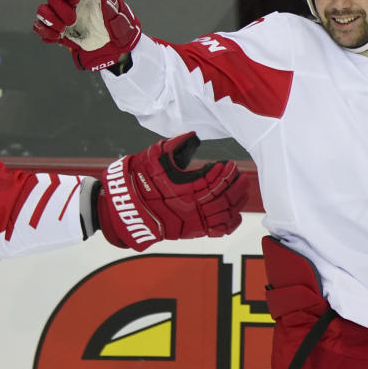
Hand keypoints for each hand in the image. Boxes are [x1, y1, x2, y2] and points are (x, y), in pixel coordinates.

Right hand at [33, 0, 141, 70]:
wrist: (115, 52)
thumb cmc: (120, 32)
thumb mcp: (121, 20)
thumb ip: (111, 6)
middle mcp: (71, 4)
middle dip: (60, 8)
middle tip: (72, 20)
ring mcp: (63, 18)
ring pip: (44, 11)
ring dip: (49, 20)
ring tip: (61, 30)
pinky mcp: (59, 33)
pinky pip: (42, 28)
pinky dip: (45, 32)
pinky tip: (57, 38)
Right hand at [96, 132, 248, 250]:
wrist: (125, 209)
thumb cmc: (139, 181)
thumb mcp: (154, 157)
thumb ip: (175, 145)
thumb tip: (192, 136)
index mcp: (184, 189)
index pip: (213, 180)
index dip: (224, 171)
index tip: (228, 163)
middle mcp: (192, 208)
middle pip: (224, 198)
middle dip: (236, 185)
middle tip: (241, 175)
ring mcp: (193, 222)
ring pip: (224, 214)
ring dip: (236, 202)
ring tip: (242, 189)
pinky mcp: (192, 232)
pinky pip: (217, 231)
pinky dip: (230, 223)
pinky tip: (236, 214)